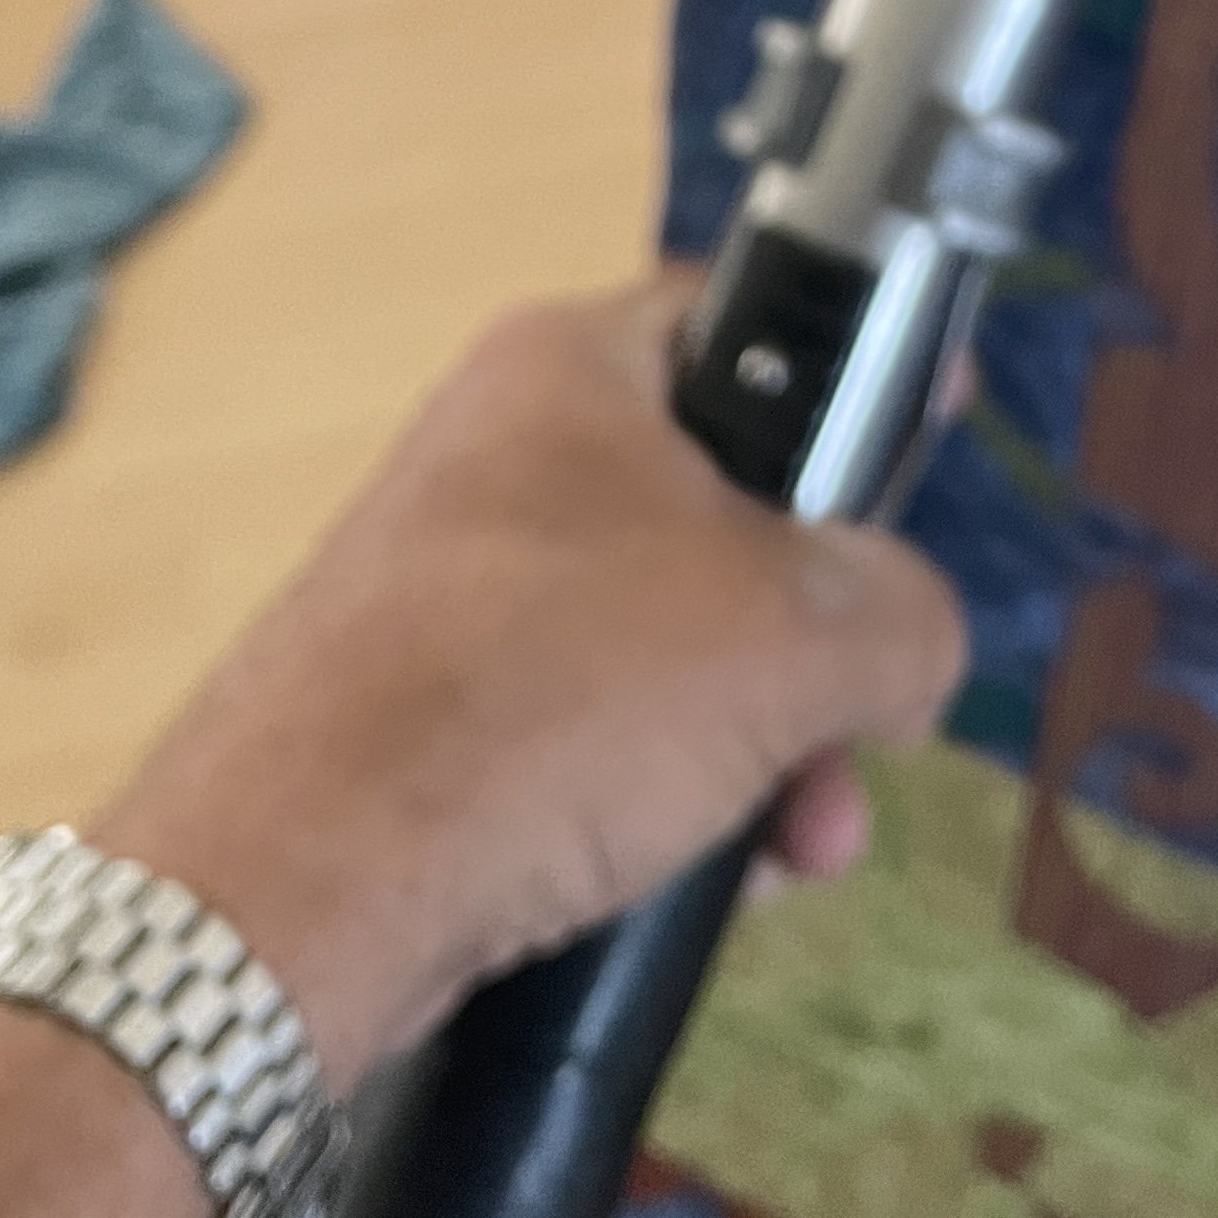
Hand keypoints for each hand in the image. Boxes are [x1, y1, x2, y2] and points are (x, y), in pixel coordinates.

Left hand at [89, 278, 966, 1084]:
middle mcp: (505, 458)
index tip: (924, 453)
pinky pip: (586, 732)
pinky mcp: (417, 717)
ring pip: (668, 647)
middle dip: (819, 651)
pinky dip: (662, 800)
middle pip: (728, 518)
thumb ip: (902, 613)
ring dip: (761, 749)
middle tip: (865, 736)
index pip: (757, 323)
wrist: (293, 894)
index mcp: (574, 368)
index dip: (861, 383)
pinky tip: (698, 882)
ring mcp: (451, 593)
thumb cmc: (551, 702)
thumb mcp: (796, 637)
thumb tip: (908, 649)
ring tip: (794, 847)